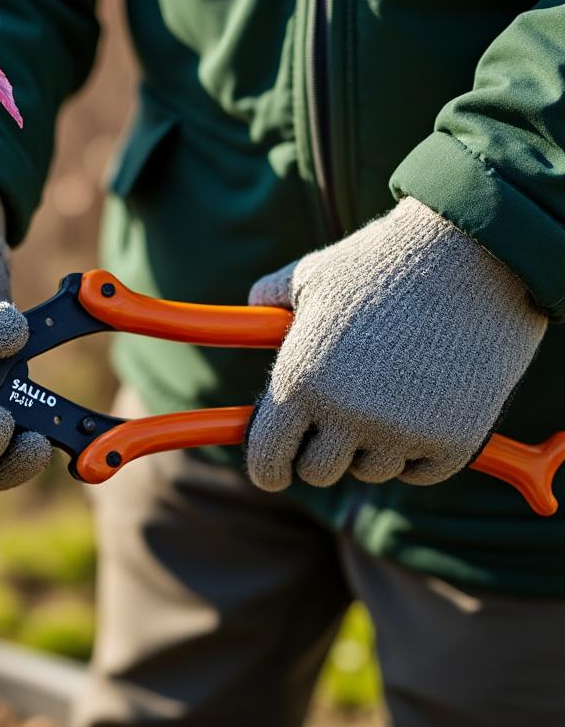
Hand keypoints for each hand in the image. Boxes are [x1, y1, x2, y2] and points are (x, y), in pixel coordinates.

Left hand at [245, 198, 546, 490]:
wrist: (474, 254)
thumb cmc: (382, 263)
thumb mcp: (311, 277)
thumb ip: (271, 301)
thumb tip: (252, 305)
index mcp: (299, 381)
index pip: (268, 459)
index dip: (269, 470)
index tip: (276, 471)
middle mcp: (346, 414)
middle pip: (318, 473)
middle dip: (324, 451)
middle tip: (341, 420)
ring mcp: (402, 431)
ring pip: (372, 471)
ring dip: (375, 445)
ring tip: (392, 390)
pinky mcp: (454, 440)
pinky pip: (422, 471)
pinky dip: (422, 450)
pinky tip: (428, 404)